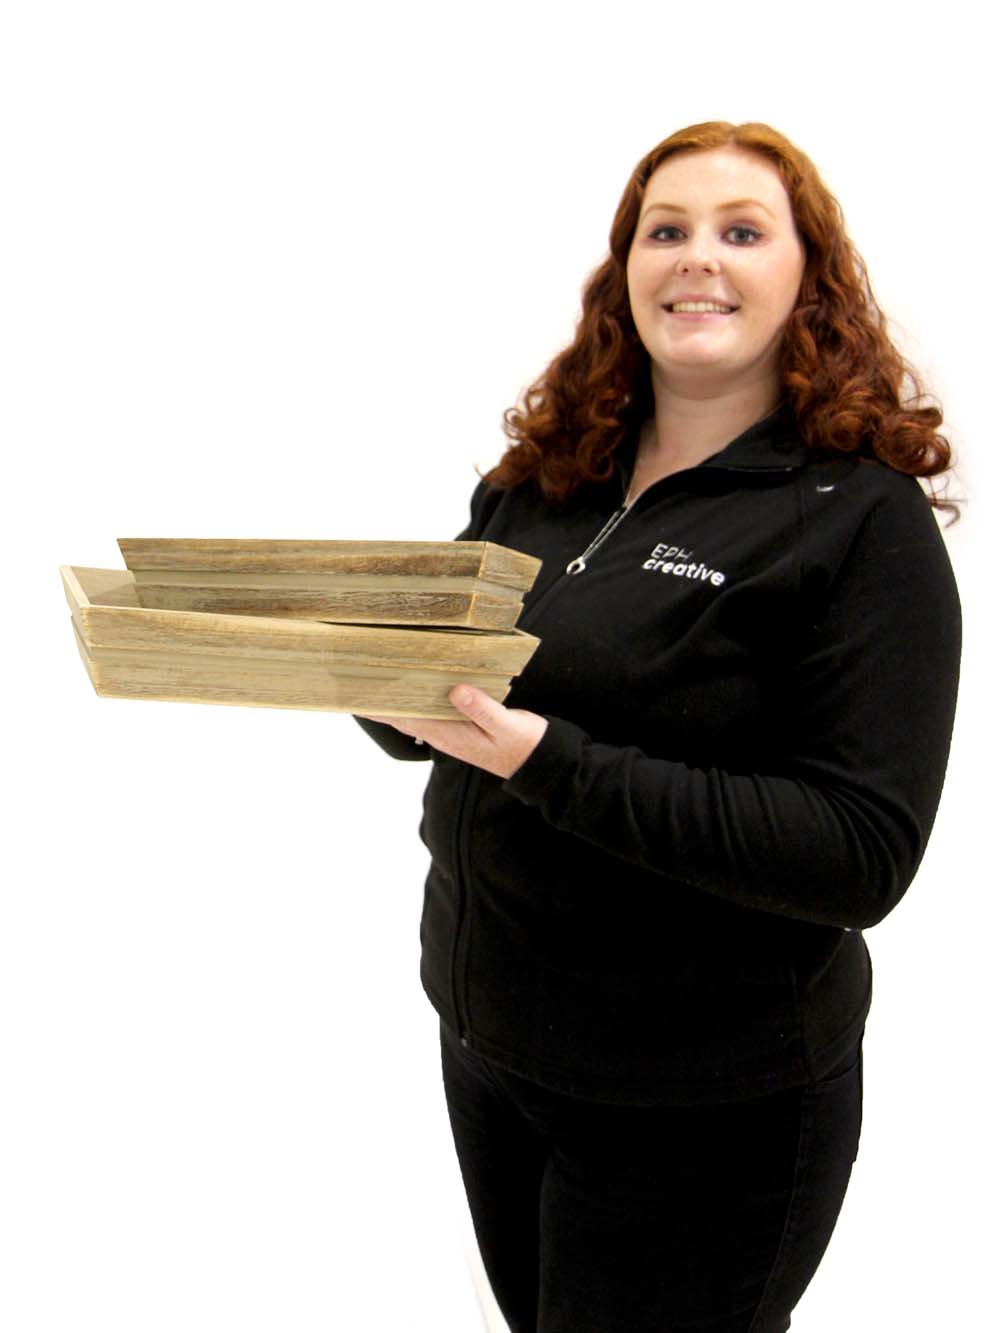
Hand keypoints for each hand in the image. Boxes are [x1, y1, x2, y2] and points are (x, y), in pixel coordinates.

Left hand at [360, 684, 547, 779]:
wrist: (536, 761)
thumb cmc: (523, 744)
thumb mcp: (506, 725)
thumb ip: (482, 708)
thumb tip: (456, 691)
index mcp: (449, 733)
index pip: (404, 718)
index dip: (379, 707)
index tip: (356, 694)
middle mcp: (442, 733)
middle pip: (401, 715)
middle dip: (378, 699)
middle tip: (356, 676)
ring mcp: (448, 730)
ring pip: (412, 712)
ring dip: (393, 698)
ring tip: (373, 677)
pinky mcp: (457, 725)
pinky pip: (427, 710)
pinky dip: (414, 698)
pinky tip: (410, 685)